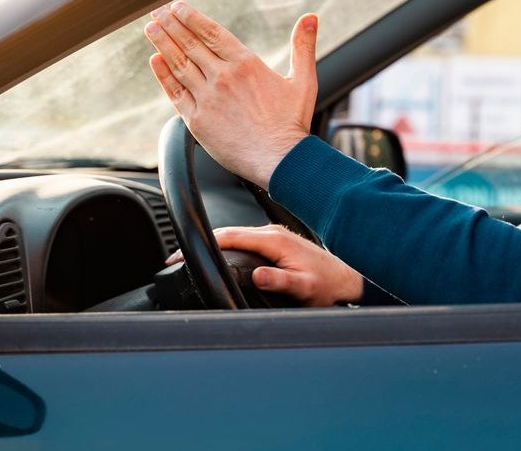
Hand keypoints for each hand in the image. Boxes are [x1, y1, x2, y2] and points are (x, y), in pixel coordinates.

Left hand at [145, 2, 316, 185]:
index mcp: (246, 65)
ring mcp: (208, 99)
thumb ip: (303, 47)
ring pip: (179, 64)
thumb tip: (311, 18)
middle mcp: (223, 78)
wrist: (280, 160)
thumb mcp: (303, 80)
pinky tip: (155, 62)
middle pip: (191, 44)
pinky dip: (163, 75)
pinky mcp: (197, 121)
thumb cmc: (292, 123)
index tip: (178, 7)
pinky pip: (176, 93)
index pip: (212, 33)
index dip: (192, 17)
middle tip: (157, 12)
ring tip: (150, 29)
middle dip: (171, 25)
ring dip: (163, 44)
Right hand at [166, 225, 364, 306]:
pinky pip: (243, 240)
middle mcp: (272, 234)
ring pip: (235, 236)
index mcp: (274, 241)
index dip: (202, 243)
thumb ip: (281, 281)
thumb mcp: (305, 288)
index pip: (229, 236)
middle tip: (174, 257)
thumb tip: (258, 276)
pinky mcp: (275, 242)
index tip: (180, 253)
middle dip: (199, 243)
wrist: (347, 278)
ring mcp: (273, 236)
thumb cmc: (327, 284)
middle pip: (227, 233)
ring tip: (188, 257)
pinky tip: (216, 255)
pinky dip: (226, 246)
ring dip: (212, 244)